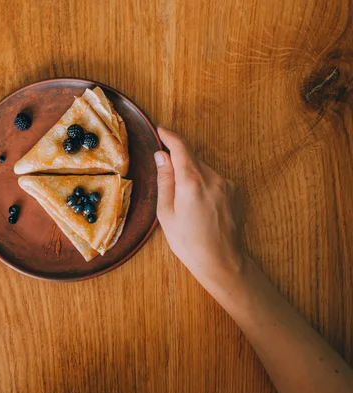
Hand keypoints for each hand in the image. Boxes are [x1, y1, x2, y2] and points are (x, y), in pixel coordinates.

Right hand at [154, 127, 244, 288]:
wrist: (221, 260)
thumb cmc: (188, 241)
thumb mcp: (166, 213)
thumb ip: (165, 180)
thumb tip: (161, 155)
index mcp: (191, 182)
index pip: (180, 147)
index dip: (169, 136)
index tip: (161, 130)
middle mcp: (212, 178)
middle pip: (191, 159)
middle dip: (178, 164)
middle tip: (168, 184)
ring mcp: (226, 184)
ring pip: (203, 170)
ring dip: (192, 177)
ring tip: (186, 204)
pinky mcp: (234, 191)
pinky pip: (214, 180)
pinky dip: (204, 185)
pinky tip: (200, 207)